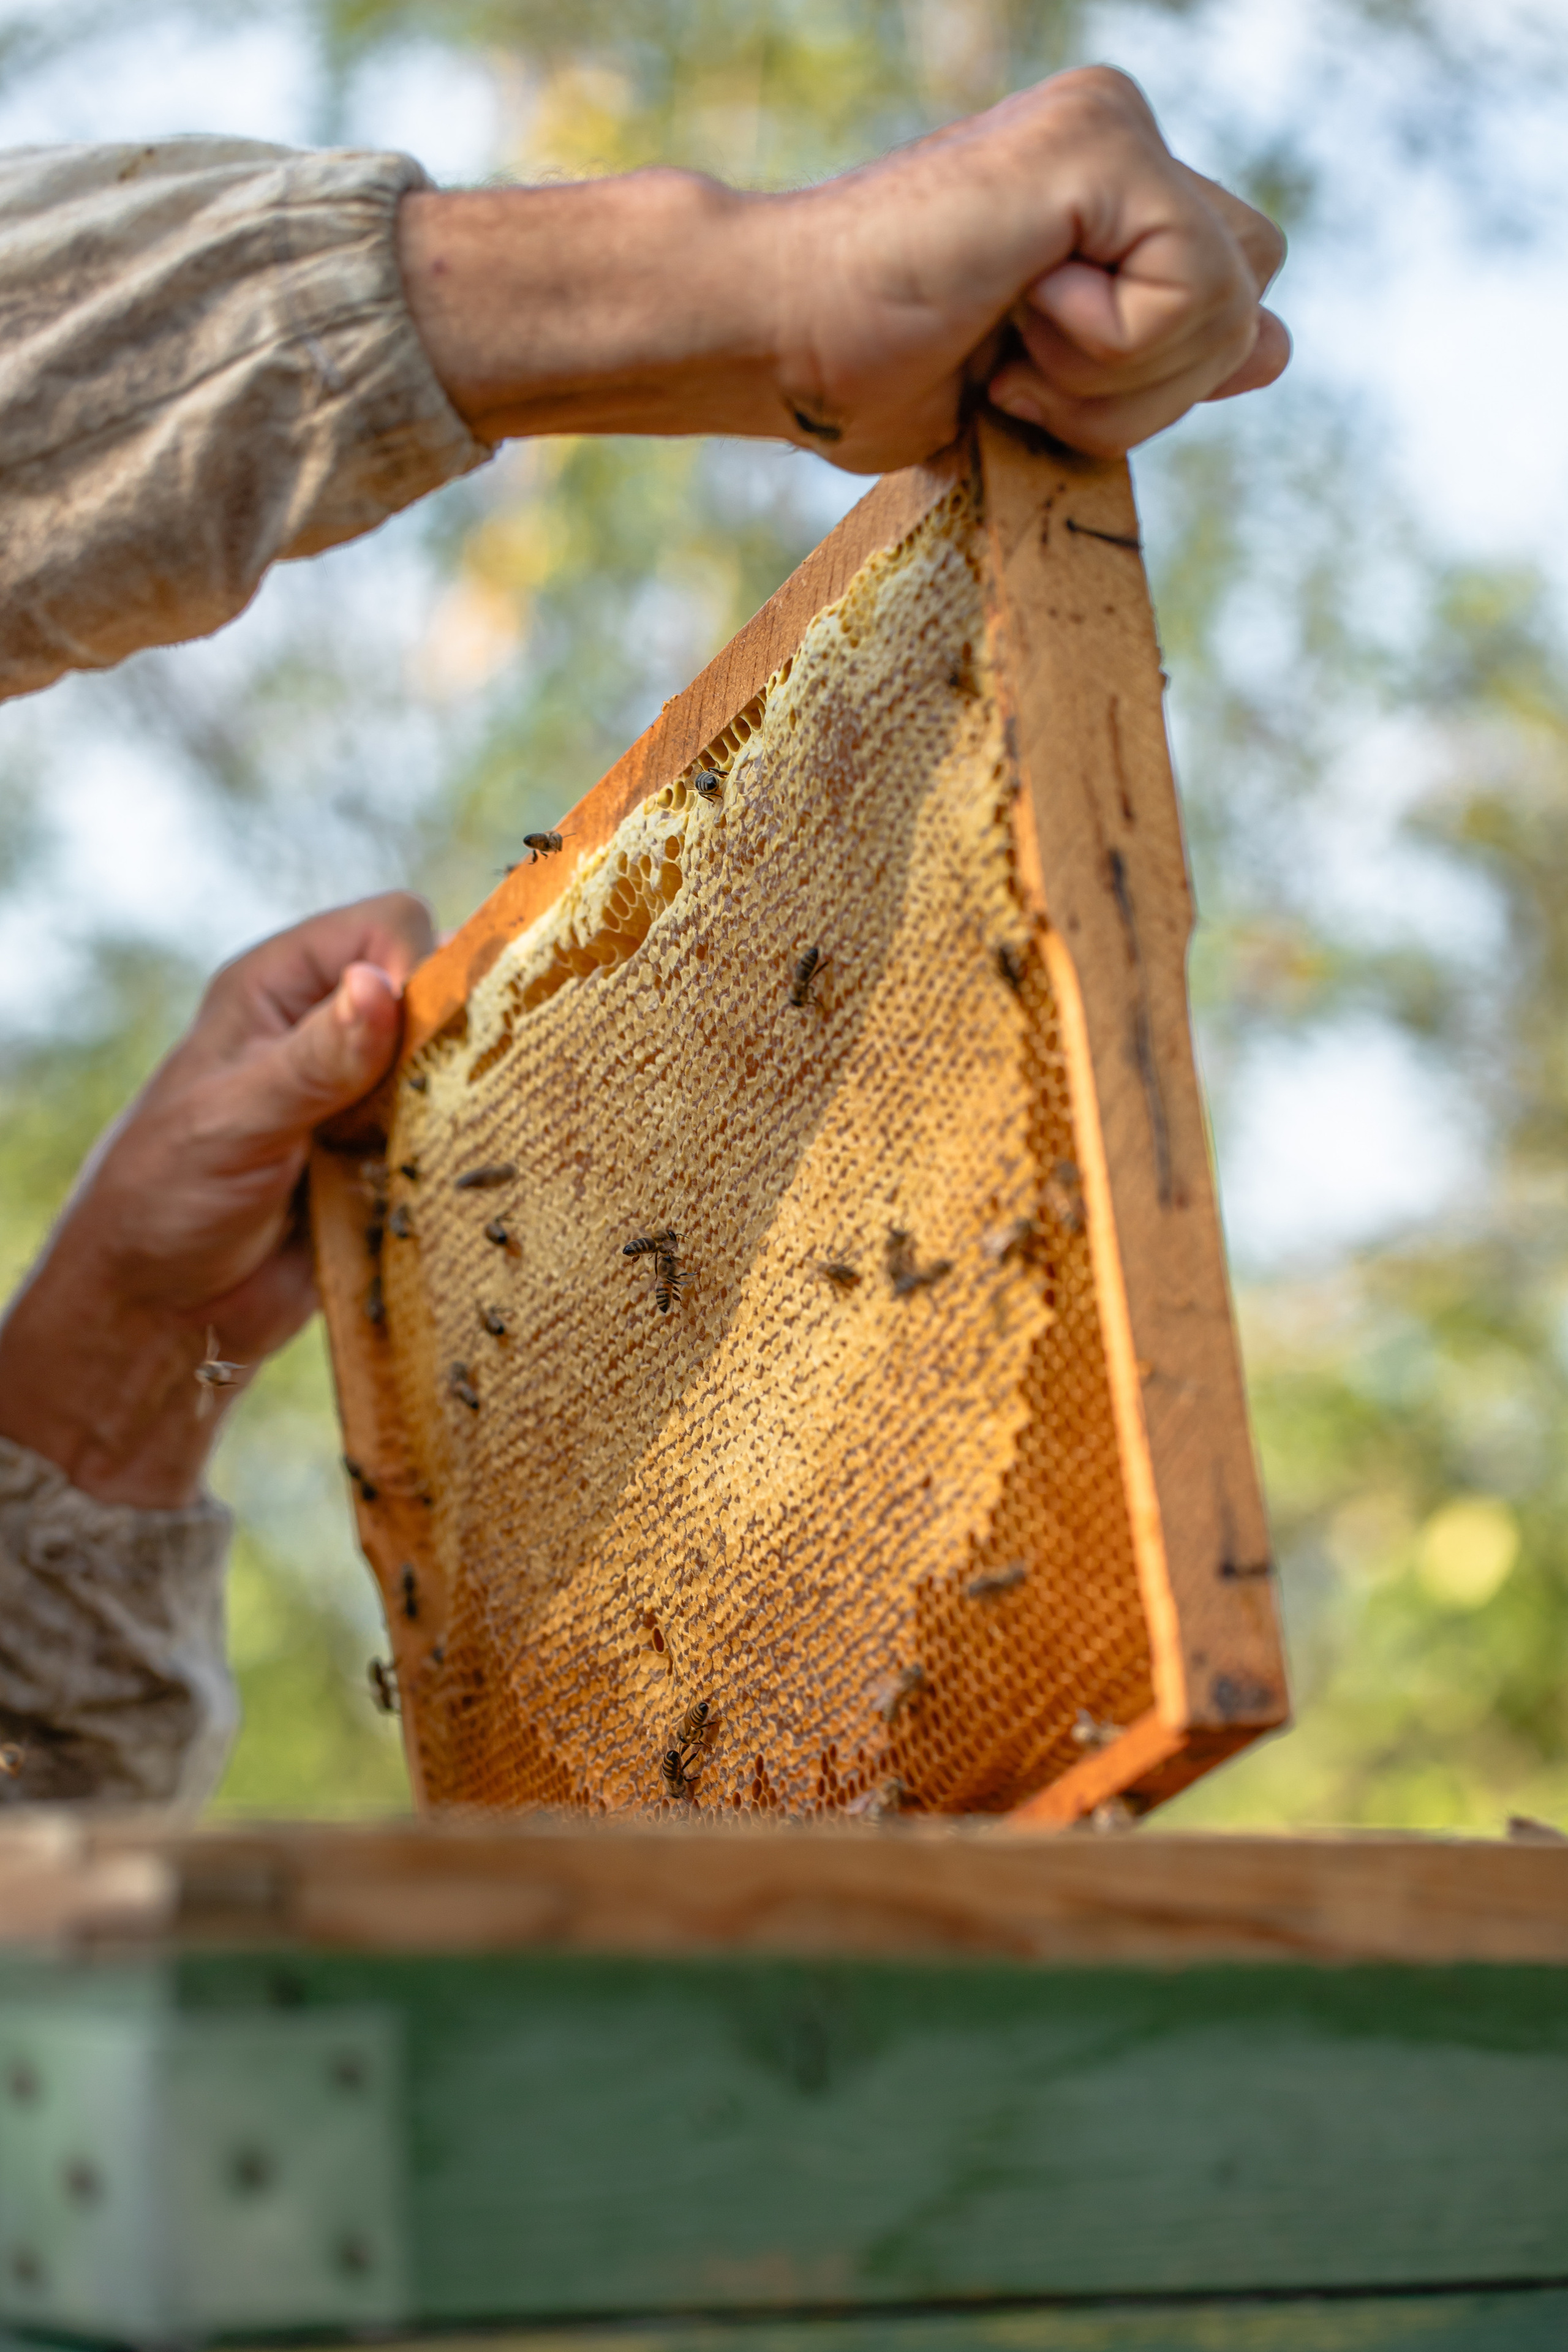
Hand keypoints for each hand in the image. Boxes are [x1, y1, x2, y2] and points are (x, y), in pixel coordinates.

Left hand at [0, 894, 432, 1508]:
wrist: (163, 1310)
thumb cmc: (166, 1198)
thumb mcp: (237, 1119)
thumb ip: (316, 1058)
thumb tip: (380, 987)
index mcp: (281, 986)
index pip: (388, 926)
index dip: (418, 966)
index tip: (420, 1036)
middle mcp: (327, 1027)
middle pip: (435, 991)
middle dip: (448, 1038)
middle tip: (434, 1100)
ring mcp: (362, 1094)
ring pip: (453, 1065)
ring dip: (454, 1103)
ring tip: (428, 1148)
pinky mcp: (387, 1157)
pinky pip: (451, 1136)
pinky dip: (455, 1155)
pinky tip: (437, 1184)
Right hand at [774, 72, 1288, 466]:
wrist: (776, 336)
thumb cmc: (870, 368)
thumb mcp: (1050, 387)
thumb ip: (1161, 356)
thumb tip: (1281, 347)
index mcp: (1112, 193)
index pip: (1230, 298)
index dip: (1155, 378)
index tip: (1028, 379)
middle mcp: (1123, 138)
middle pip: (1251, 300)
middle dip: (1152, 388)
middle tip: (1021, 374)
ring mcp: (1114, 127)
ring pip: (1234, 309)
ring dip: (1117, 381)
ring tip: (1009, 349)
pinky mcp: (1103, 140)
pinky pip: (1194, 291)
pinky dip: (1107, 348)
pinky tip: (1015, 310)